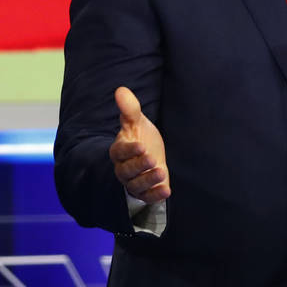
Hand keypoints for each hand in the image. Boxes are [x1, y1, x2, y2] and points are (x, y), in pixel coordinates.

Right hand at [108, 87, 170, 203]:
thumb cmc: (141, 136)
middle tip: (152, 158)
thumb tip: (121, 90)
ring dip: (148, 180)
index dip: (129, 149)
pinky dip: (155, 195)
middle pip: (126, 170)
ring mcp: (133, 182)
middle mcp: (123, 168)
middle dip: (139, 165)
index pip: (119, 152)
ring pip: (136, 185)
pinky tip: (167, 190)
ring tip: (161, 172)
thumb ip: (130, 108)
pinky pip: (147, 197)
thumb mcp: (137, 122)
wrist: (151, 155)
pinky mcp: (145, 192)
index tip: (141, 145)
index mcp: (119, 151)